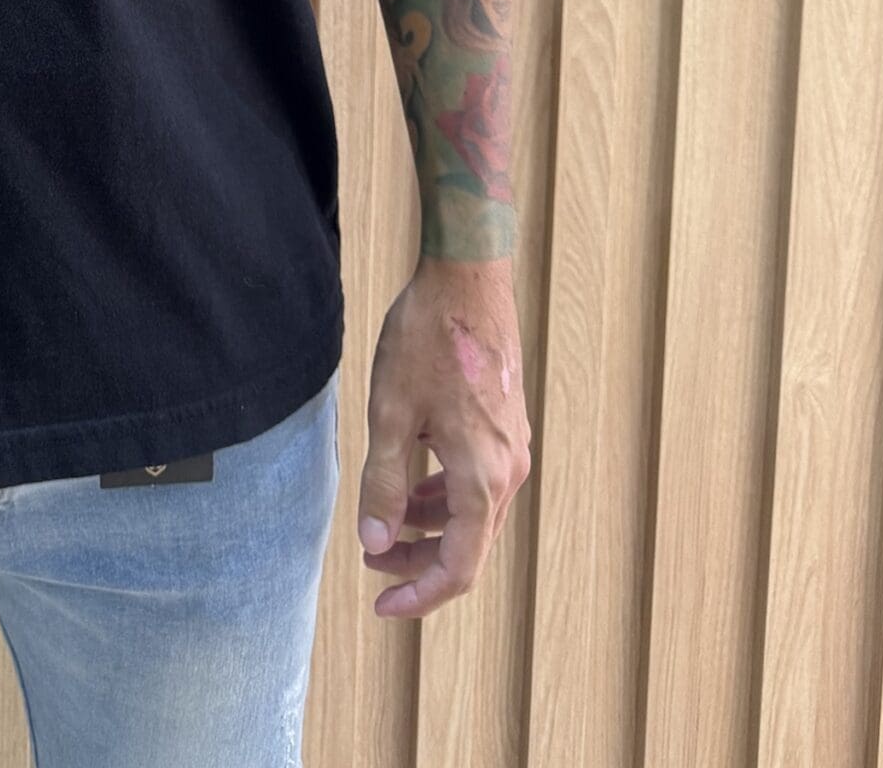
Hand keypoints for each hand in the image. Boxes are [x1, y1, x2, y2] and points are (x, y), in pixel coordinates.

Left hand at [355, 254, 530, 620]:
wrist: (468, 276)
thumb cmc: (428, 338)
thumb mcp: (390, 414)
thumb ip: (384, 484)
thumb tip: (375, 542)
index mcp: (481, 477)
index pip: (458, 568)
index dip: (418, 595)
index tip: (380, 605)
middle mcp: (507, 471)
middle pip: (468, 547)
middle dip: (419, 564)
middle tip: (371, 561)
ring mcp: (511, 448)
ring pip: (473, 515)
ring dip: (430, 528)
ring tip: (383, 521)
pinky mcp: (505, 426)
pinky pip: (478, 482)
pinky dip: (444, 496)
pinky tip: (412, 480)